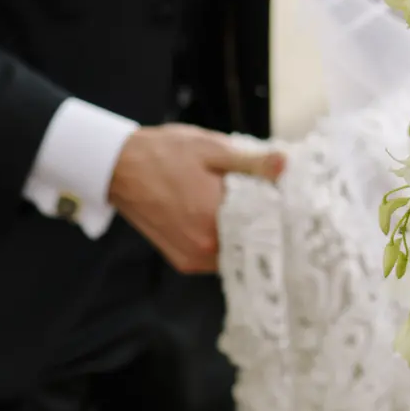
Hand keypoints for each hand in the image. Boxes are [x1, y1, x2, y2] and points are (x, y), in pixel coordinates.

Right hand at [108, 124, 284, 273]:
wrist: (120, 167)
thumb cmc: (165, 154)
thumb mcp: (213, 150)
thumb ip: (252, 163)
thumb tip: (285, 165)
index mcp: (215, 221)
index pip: (266, 227)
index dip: (280, 212)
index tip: (289, 198)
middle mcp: (205, 249)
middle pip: (252, 244)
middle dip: (263, 224)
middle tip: (271, 200)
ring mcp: (192, 259)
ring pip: (235, 253)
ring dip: (244, 234)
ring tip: (247, 207)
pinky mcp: (182, 261)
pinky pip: (216, 257)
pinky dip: (225, 241)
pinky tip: (226, 217)